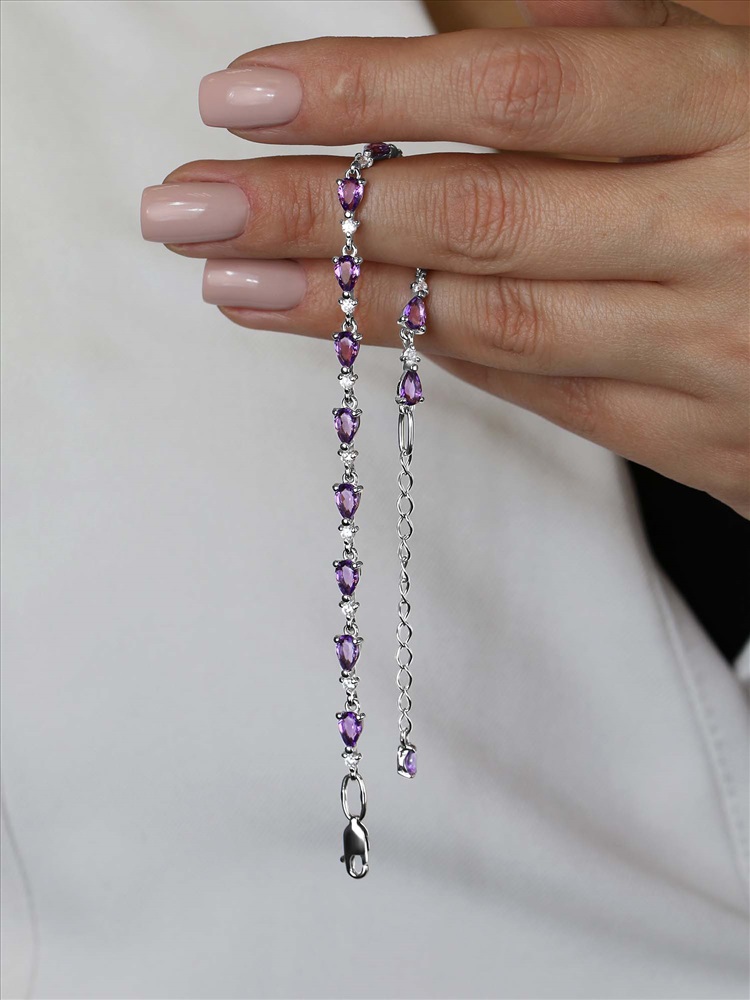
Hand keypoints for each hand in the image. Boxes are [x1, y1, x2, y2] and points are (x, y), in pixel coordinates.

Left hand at [141, 0, 749, 514]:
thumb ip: (637, 35)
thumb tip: (472, 16)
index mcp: (746, 109)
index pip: (524, 91)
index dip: (375, 92)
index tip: (243, 94)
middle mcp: (724, 233)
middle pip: (483, 216)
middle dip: (319, 212)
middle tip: (184, 206)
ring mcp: (712, 351)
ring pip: (497, 324)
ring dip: (349, 304)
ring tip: (226, 283)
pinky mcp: (706, 438)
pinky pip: (548, 393)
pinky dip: (443, 357)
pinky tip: (352, 329)